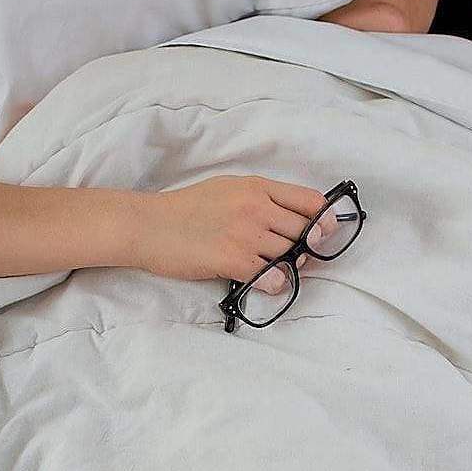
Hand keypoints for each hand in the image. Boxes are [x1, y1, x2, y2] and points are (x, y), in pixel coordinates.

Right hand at [131, 174, 333, 291]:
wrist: (147, 225)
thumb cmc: (185, 209)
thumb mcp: (227, 189)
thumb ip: (260, 200)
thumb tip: (291, 219)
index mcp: (256, 187)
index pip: (310, 201)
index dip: (324, 220)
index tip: (323, 232)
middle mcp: (256, 207)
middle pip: (305, 232)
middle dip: (307, 248)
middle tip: (295, 257)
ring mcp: (245, 233)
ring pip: (291, 255)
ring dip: (290, 267)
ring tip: (274, 270)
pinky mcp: (232, 259)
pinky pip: (273, 276)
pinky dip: (275, 283)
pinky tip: (264, 282)